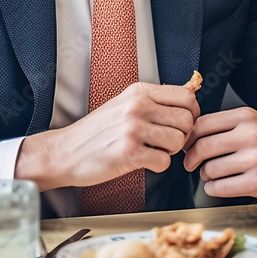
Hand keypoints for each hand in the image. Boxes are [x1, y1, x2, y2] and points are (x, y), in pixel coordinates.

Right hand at [15, 82, 199, 190]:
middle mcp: (137, 106)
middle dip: (182, 135)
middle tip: (167, 142)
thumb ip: (153, 100)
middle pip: (187, 119)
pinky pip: (164, 162)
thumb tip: (189, 96)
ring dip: (170, 151)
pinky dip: (158, 166)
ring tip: (152, 150)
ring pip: (178, 141)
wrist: (65, 151)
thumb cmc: (96, 131)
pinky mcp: (128, 153)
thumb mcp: (123, 103)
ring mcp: (133, 129)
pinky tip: (143, 161)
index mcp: (139, 91)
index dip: (191, 113)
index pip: (186, 96)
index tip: (182, 123)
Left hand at [183, 107, 256, 199]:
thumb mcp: (250, 121)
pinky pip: (220, 188)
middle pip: (203, 147)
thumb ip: (222, 124)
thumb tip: (188, 136)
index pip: (203, 124)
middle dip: (190, 158)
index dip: (188, 137)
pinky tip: (218, 184)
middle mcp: (251, 135)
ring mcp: (255, 159)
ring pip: (210, 169)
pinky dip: (212, 188)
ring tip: (212, 173)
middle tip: (189, 163)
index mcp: (246, 116)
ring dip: (204, 174)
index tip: (185, 145)